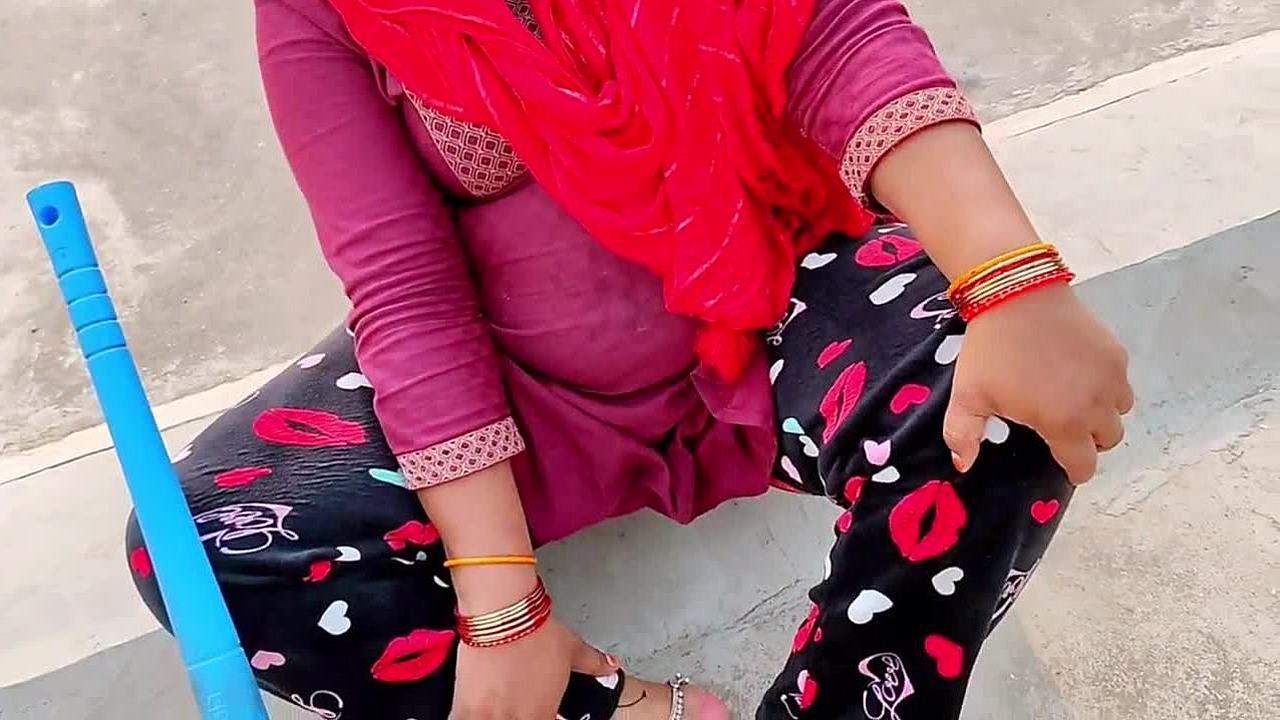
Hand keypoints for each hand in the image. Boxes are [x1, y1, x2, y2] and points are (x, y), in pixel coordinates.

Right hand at [452, 613, 617, 719]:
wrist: (505, 616)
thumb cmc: (536, 633)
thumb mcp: (571, 649)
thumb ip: (593, 663)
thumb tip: (611, 665)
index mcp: (544, 714)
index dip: (542, 719)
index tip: (535, 712)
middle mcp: (517, 719)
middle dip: (516, 717)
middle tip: (513, 707)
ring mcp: (490, 716)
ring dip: (495, 716)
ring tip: (495, 707)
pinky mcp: (464, 708)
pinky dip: (468, 716)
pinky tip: (474, 709)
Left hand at [943, 283, 1133, 483]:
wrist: (1016, 293)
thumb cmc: (990, 350)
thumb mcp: (967, 396)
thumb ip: (963, 436)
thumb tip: (964, 465)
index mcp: (1063, 423)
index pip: (1084, 466)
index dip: (1073, 469)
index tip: (1060, 460)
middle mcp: (1097, 404)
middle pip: (1108, 440)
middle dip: (1090, 441)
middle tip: (1062, 426)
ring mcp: (1111, 376)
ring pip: (1120, 411)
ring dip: (1103, 413)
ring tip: (1074, 401)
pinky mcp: (1116, 352)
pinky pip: (1121, 382)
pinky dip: (1108, 386)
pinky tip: (1080, 374)